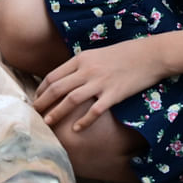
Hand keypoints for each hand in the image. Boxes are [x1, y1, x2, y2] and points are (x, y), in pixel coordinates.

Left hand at [33, 38, 166, 132]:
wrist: (149, 54)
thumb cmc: (123, 54)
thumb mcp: (96, 54)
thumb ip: (81, 66)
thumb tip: (66, 79)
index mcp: (80, 59)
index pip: (53, 76)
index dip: (41, 89)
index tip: (35, 99)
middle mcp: (87, 70)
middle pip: (57, 88)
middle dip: (43, 102)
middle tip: (34, 113)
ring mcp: (100, 82)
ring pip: (71, 99)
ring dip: (57, 112)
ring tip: (47, 123)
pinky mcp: (114, 94)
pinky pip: (95, 110)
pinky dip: (84, 120)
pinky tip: (76, 129)